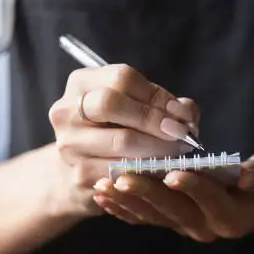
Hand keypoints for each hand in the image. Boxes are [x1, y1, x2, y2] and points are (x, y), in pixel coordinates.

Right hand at [47, 64, 199, 216]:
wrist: (80, 169)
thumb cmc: (113, 131)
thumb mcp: (133, 108)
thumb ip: (163, 104)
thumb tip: (187, 113)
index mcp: (81, 83)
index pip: (122, 78)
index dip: (157, 95)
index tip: (182, 113)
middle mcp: (66, 110)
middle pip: (111, 103)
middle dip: (154, 119)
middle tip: (181, 133)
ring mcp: (69, 144)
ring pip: (121, 140)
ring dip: (159, 146)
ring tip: (178, 151)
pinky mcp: (79, 174)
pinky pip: (122, 170)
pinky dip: (149, 169)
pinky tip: (163, 169)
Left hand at [92, 152, 253, 241]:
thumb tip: (246, 174)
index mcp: (232, 217)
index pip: (211, 201)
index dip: (193, 186)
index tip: (173, 171)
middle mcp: (206, 228)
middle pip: (174, 211)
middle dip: (147, 193)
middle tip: (122, 177)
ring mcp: (186, 228)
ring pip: (153, 216)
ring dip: (126, 201)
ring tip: (102, 185)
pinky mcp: (172, 222)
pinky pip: (144, 218)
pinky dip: (122, 209)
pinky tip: (101, 196)